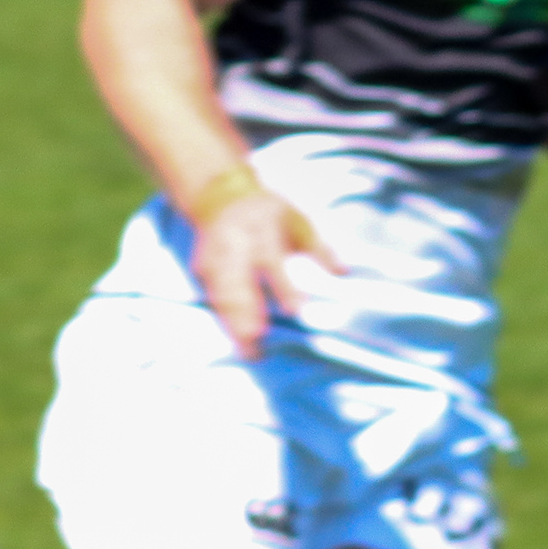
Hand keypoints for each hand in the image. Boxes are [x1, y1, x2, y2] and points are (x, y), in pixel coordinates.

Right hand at [186, 187, 333, 357]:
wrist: (223, 197)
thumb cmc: (272, 215)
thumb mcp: (299, 223)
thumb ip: (321, 250)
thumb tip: (345, 272)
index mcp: (261, 230)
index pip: (272, 262)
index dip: (283, 286)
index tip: (295, 311)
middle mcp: (233, 245)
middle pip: (238, 282)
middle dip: (245, 313)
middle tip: (257, 342)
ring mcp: (213, 258)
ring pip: (221, 294)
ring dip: (232, 323)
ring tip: (248, 351)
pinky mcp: (202, 270)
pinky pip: (213, 298)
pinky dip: (223, 319)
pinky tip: (236, 341)